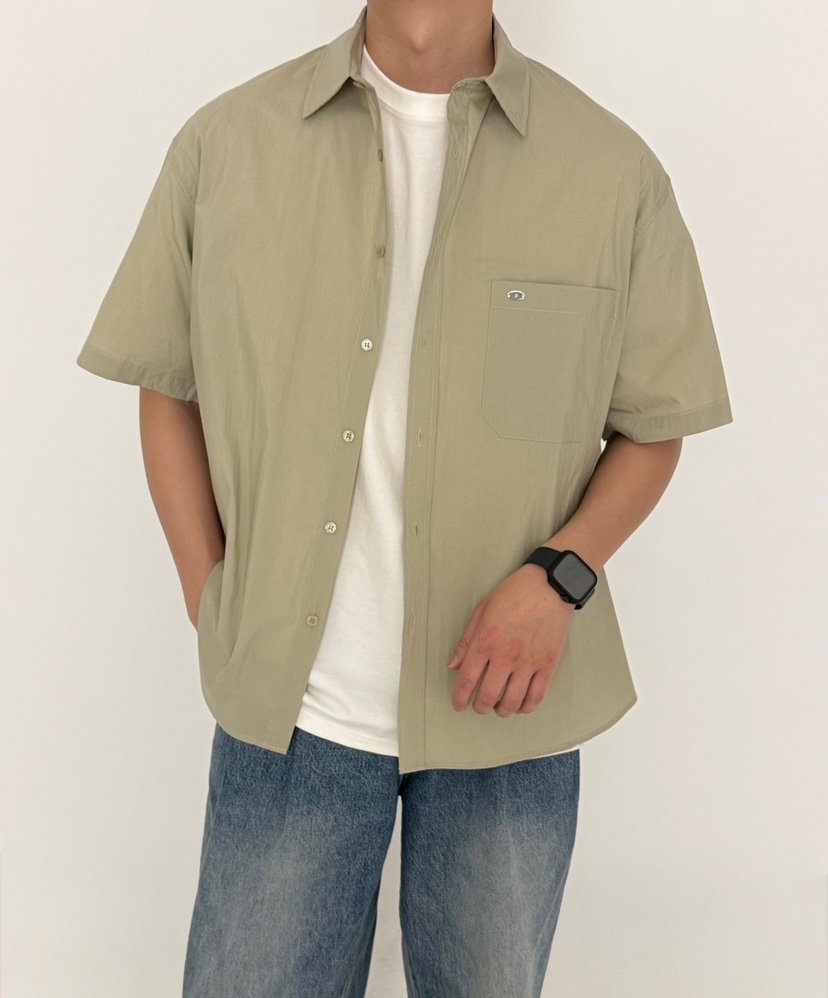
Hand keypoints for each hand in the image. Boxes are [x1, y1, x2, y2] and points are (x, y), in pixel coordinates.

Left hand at [447, 564, 574, 716]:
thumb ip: (466, 641)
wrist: (550, 586)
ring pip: (512, 701)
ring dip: (502, 711)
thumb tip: (453, 666)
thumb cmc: (514, 594)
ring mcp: (528, 663)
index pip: (467, 680)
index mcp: (485, 642)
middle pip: (488, 696)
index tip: (458, 705)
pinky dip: (526, 707)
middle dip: (480, 707)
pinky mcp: (547, 665)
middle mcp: (505, 656)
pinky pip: (536, 696)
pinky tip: (520, 706)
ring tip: (498, 708)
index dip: (460, 698)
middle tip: (479, 707)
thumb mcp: (482, 611)